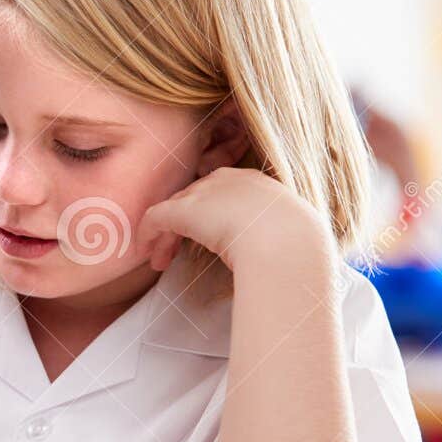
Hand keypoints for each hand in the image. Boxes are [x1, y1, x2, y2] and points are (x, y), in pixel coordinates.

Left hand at [139, 166, 334, 273]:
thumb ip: (273, 235)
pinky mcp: (184, 210)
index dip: (207, 215)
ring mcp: (205, 193)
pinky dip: (147, 233)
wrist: (286, 244)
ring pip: (174, 209)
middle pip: (194, 198)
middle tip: (174, 252)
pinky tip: (147, 252)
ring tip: (160, 261)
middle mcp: (227, 180)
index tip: (205, 238)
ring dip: (165, 236)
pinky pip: (156, 218)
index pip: (219, 192)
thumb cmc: (294, 247)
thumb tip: (274, 254)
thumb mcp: (288, 233)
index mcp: (254, 183)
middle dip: (181, 224)